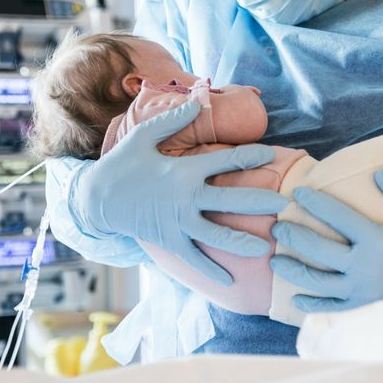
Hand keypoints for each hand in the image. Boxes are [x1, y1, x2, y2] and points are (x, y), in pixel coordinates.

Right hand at [72, 100, 288, 285]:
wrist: (96, 198)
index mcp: (183, 170)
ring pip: (217, 234)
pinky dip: (211, 270)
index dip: (251, 157)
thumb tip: (199, 101)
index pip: (226, 161)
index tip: (272, 155)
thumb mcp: (143, 136)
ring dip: (244, 241)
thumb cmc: (122, 164)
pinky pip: (194, 258)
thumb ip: (173, 120)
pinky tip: (231, 281)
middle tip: (286, 205)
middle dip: (260, 202)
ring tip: (269, 247)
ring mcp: (178, 223)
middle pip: (230, 200)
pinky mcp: (169, 241)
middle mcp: (185, 198)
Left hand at [269, 169, 382, 311]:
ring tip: (275, 258)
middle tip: (277, 225)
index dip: (315, 202)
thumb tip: (379, 173)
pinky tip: (294, 297)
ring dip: (292, 268)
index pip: (338, 216)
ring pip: (317, 280)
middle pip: (318, 249)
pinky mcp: (360, 308)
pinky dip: (310, 304)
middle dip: (294, 235)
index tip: (298, 192)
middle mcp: (364, 266)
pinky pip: (330, 309)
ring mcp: (360, 290)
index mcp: (377, 240)